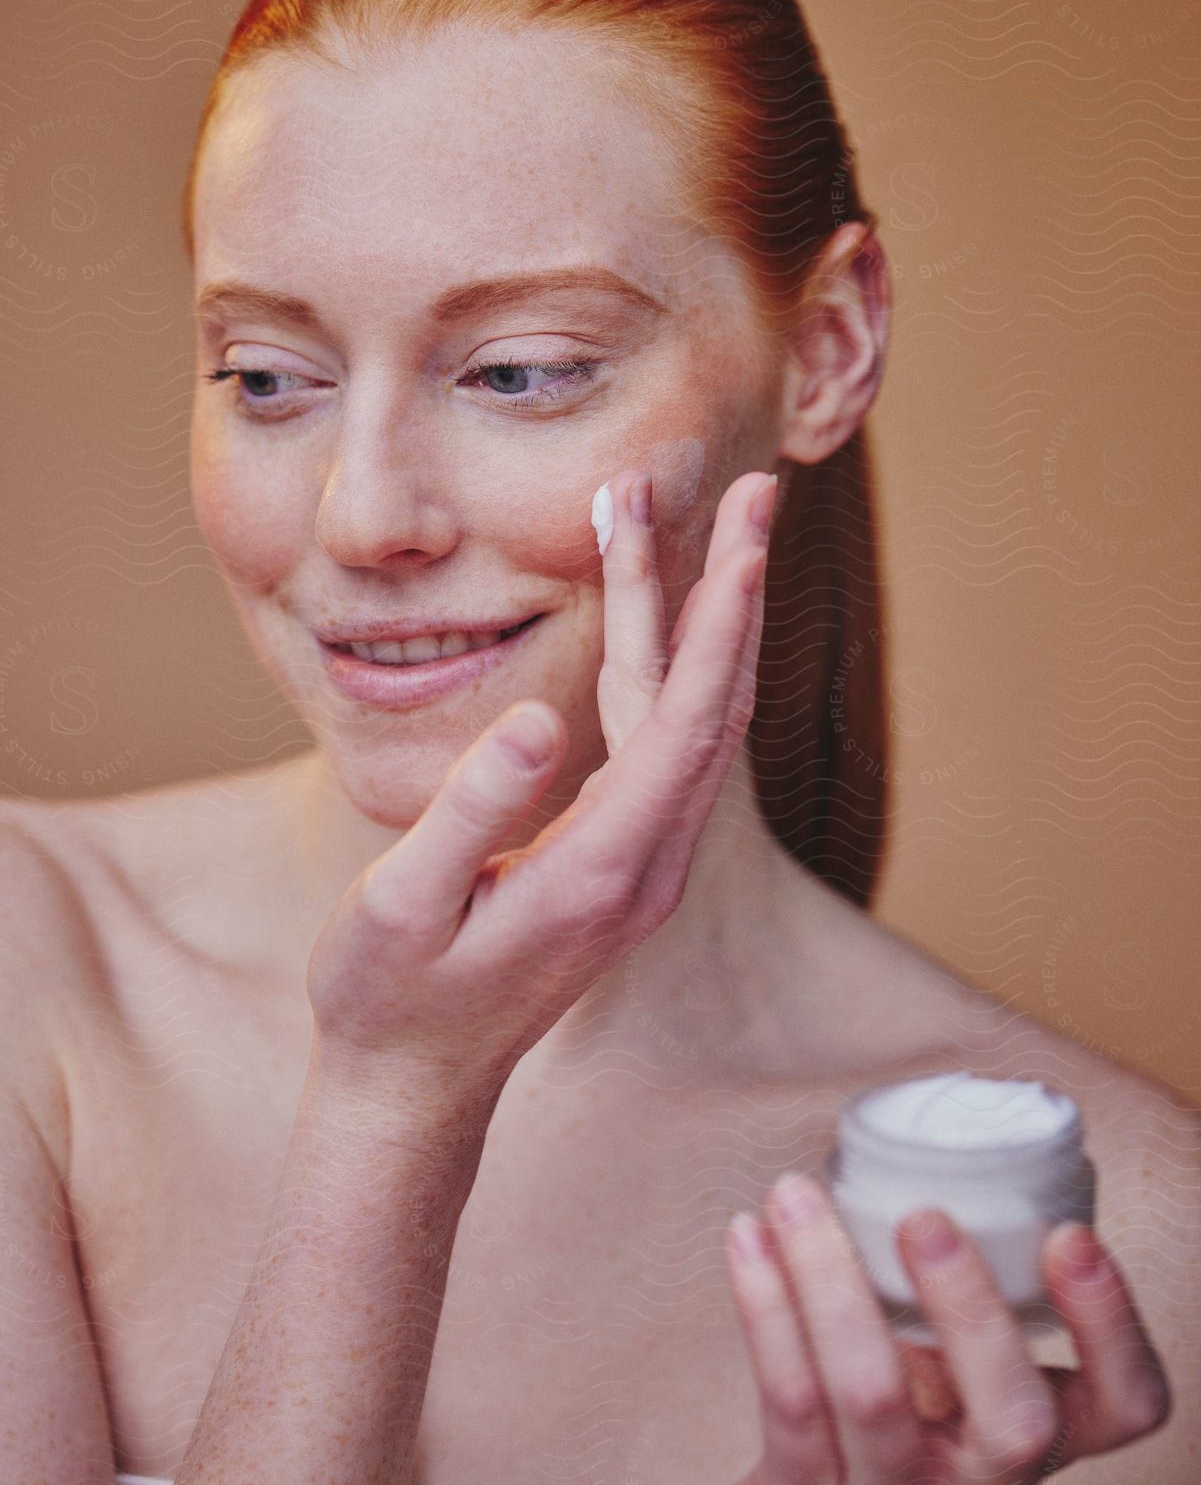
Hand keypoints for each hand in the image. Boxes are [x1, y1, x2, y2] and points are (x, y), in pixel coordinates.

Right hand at [306, 466, 776, 1098]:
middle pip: (710, 706)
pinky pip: (663, 742)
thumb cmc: (392, 999)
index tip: (745, 536)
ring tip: (691, 521)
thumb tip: (538, 720)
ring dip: (696, 618)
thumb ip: (470, 813)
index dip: (715, 624)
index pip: (683, 723)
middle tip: (753, 490)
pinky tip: (648, 611)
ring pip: (693, 719)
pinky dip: (662, 663)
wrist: (416, 1089)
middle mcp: (648, 865)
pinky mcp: (624, 861)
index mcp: (604, 869)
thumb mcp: (404, 907)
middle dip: (730, 592)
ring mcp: (645, 866)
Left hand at [725, 1172, 1171, 1481]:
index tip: (1067, 1235)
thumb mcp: (948, 1360)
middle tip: (924, 1218)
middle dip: (973, 1310)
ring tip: (795, 1193)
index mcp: (1036, 1431)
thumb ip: (966, 1288)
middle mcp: (982, 1480)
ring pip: (874, 1396)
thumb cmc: (888, 1397)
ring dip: (831, 1276)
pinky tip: (748, 1237)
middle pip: (1015, 1421)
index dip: (1109, 1326)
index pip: (1124, 1404)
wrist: (811, 1481)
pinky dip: (765, 1304)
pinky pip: (788, 1400)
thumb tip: (936, 1139)